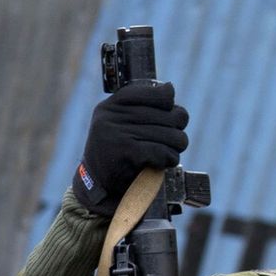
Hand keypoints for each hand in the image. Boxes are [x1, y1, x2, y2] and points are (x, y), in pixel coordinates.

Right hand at [73, 82, 189, 215]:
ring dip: (175, 148)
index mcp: (112, 105)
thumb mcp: (121, 124)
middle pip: (171, 115)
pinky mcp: (125, 152)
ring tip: (166, 154)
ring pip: (171, 136)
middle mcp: (112, 116)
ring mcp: (117, 133)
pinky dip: (168, 160)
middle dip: (178, 131)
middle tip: (172, 141)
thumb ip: (142, 107)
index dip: (169, 103)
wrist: (98, 186)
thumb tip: (169, 89)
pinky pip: (163, 152)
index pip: (157, 93)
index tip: (169, 112)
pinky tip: (160, 163)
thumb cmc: (117, 153)